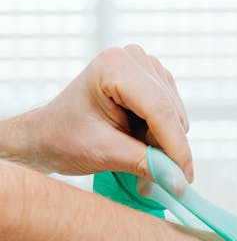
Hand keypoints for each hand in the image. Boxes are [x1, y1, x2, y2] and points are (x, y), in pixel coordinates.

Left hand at [17, 44, 192, 180]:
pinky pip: (171, 114)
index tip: (186, 179)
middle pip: (170, 112)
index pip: (159, 108)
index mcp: (114, 66)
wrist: (46, 134)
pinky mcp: (153, 79)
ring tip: (132, 156)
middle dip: (165, 149)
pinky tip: (136, 141)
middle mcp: (133, 58)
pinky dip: (159, 135)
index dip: (176, 146)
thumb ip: (145, 164)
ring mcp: (145, 66)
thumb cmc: (63, 139)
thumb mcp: (103, 153)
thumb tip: (181, 182)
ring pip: (174, 115)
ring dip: (161, 143)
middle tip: (145, 179)